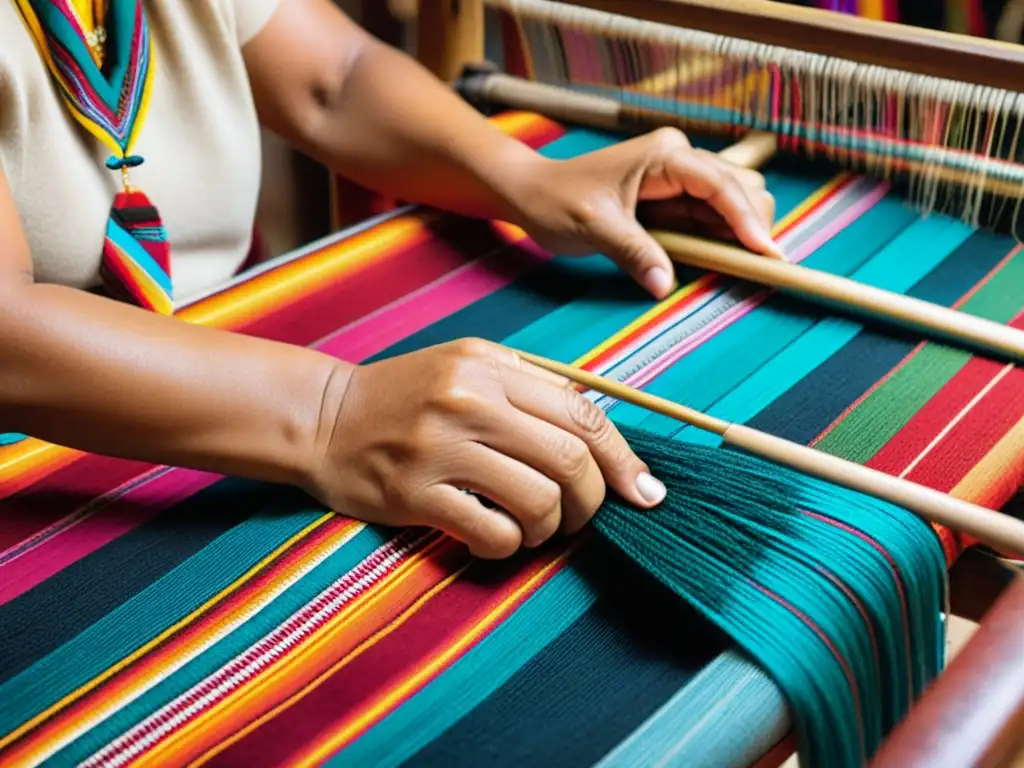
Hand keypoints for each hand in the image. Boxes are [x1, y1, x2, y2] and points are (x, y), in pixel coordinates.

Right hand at [308, 339, 665, 558]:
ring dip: (551, 527)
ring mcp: (441, 448)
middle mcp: (469, 401)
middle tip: (584, 517)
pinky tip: (496, 537)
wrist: (322, 418)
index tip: (644, 491)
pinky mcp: (415, 493)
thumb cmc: (405, 395)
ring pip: (538, 501)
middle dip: (594, 500)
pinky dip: (509, 545)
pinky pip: (492, 532)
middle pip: (570, 459)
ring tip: (535, 528)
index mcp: (490, 367)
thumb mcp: (466, 365)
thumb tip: (598, 432)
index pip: (581, 413)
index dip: (623, 459)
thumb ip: (528, 387)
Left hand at [511, 127, 778, 299]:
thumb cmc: (557, 202)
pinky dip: (722, 238)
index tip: (765, 252)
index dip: (747, 218)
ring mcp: (680, 176)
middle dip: (753, 226)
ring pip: (735, 201)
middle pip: (742, 187)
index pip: (720, 184)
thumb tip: (665, 284)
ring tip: (742, 266)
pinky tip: (723, 259)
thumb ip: (633, 252)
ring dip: (740, 233)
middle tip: (755, 267)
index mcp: (664, 155)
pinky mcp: (675, 197)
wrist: (533, 194)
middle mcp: (679, 158)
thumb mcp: (594, 229)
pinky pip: (712, 216)